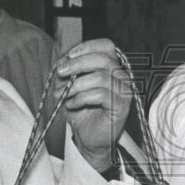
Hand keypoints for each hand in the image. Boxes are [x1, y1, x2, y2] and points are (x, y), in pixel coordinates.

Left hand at [55, 39, 131, 171]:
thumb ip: (66, 71)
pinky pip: (101, 95)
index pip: (106, 46)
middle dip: (77, 64)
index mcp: (111, 66)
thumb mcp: (68, 86)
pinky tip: (71, 104)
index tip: (68, 57)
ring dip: (75, 85)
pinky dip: (81, 98)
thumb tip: (62, 62)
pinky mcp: (122, 106)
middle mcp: (121, 76)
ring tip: (62, 95)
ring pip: (100, 77)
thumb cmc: (81, 111)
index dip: (86, 47)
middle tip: (60, 72)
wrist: (88, 138)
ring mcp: (124, 91)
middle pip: (103, 58)